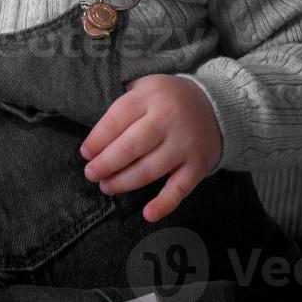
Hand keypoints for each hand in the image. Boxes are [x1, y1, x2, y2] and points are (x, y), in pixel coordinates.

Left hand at [79, 74, 222, 223]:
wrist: (216, 106)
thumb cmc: (168, 100)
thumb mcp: (145, 88)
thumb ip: (122, 106)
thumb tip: (94, 140)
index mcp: (150, 96)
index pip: (116, 120)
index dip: (97, 140)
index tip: (86, 153)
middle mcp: (168, 119)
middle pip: (130, 147)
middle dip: (105, 164)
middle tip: (91, 174)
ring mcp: (184, 144)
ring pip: (148, 170)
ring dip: (123, 182)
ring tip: (107, 186)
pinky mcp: (197, 165)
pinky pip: (179, 188)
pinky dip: (164, 204)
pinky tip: (148, 214)